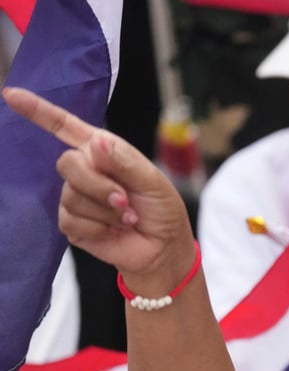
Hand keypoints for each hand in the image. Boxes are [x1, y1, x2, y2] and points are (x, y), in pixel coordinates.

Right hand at [2, 87, 194, 287]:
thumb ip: (124, 161)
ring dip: (104, 210)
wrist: (163, 246)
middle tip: (124, 199)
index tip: (12, 95)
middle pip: (67, 164)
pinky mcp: (72, 223)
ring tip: (127, 217)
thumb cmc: (161, 209)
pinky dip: (98, 227)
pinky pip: (71, 220)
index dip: (38, 111)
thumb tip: (94, 143)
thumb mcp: (152, 180)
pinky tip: (114, 230)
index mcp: (103, 151)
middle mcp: (85, 170)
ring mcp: (75, 197)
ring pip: (71, 196)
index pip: (66, 127)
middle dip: (97, 184)